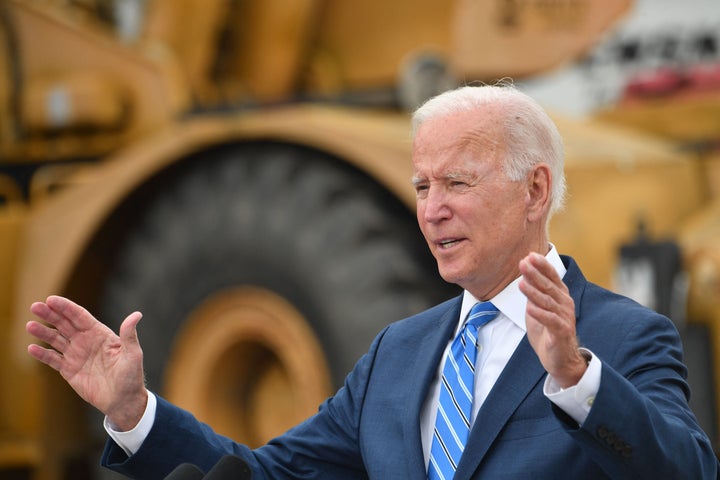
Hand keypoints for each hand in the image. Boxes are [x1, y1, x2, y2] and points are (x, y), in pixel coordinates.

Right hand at [27, 296, 147, 430]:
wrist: (123, 400)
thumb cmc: (131, 376)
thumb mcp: (132, 354)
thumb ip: (129, 335)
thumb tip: (137, 314)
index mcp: (100, 334)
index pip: (80, 316)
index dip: (66, 307)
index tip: (51, 300)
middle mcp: (86, 341)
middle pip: (64, 324)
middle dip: (50, 314)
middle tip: (34, 306)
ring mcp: (76, 355)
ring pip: (56, 339)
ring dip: (43, 332)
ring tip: (29, 325)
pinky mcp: (69, 370)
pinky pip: (53, 359)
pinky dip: (42, 354)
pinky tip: (31, 348)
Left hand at [519, 252, 586, 387]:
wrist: (559, 358)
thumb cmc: (548, 331)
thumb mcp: (538, 308)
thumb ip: (534, 293)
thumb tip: (525, 275)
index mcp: (560, 296)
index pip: (552, 277)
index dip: (542, 265)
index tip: (530, 255)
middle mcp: (564, 304)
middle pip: (549, 286)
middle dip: (535, 274)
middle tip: (523, 263)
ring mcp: (564, 317)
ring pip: (548, 302)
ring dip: (534, 292)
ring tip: (521, 283)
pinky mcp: (561, 332)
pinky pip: (551, 321)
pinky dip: (540, 314)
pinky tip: (529, 308)